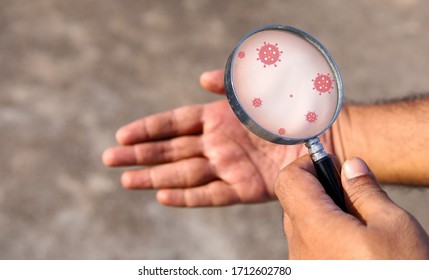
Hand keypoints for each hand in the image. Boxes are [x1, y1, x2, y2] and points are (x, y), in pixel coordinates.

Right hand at [102, 70, 309, 206]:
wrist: (324, 133)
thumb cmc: (292, 105)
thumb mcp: (258, 85)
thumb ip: (229, 81)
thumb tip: (201, 78)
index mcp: (217, 118)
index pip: (173, 124)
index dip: (148, 129)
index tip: (122, 134)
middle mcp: (217, 144)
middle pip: (171, 150)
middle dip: (140, 154)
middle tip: (109, 159)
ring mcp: (229, 167)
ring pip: (183, 174)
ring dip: (154, 177)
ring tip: (126, 181)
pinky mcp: (245, 188)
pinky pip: (211, 194)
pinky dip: (187, 197)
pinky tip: (163, 196)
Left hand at [275, 156, 428, 258]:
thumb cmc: (401, 273)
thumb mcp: (393, 226)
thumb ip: (365, 191)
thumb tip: (350, 166)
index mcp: (315, 227)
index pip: (288, 180)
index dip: (306, 164)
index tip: (331, 165)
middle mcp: (299, 247)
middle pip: (293, 202)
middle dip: (319, 190)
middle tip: (353, 196)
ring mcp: (301, 266)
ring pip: (300, 225)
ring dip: (323, 214)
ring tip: (359, 225)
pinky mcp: (308, 276)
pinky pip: (307, 247)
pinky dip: (323, 236)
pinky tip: (353, 246)